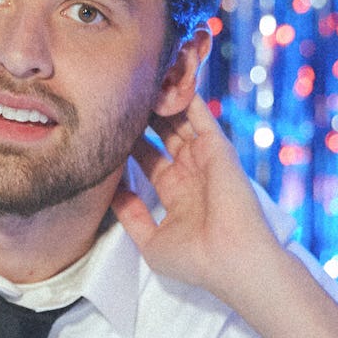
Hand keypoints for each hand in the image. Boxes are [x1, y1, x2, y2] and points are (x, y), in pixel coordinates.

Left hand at [111, 93, 278, 300]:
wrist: (231, 261)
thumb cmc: (194, 261)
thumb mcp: (150, 241)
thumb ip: (130, 216)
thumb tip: (108, 192)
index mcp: (176, 192)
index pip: (148, 159)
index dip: (128, 143)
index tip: (106, 128)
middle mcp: (190, 171)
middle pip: (161, 134)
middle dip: (141, 117)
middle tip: (117, 96)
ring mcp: (204, 157)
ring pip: (177, 120)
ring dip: (159, 101)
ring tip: (134, 80)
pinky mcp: (217, 147)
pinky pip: (198, 114)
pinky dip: (183, 96)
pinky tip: (164, 77)